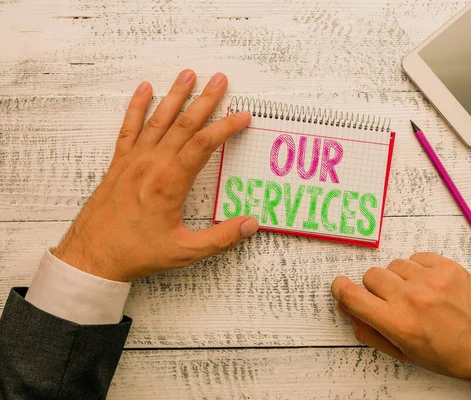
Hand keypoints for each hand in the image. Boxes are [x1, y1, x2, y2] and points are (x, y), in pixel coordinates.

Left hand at [54, 69, 258, 281]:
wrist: (93, 255)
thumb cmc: (137, 253)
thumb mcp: (184, 252)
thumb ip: (220, 238)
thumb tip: (251, 224)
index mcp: (169, 183)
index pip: (203, 145)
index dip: (225, 128)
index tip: (242, 116)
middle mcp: (151, 165)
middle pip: (183, 124)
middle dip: (204, 100)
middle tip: (219, 80)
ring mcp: (133, 161)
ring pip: (158, 120)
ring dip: (174, 96)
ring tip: (188, 74)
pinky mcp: (119, 163)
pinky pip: (128, 128)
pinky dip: (136, 106)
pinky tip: (144, 89)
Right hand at [331, 253, 470, 390]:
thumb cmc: (451, 356)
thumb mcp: (405, 354)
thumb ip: (370, 332)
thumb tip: (347, 309)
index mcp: (398, 324)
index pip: (352, 295)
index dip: (340, 289)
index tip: (341, 287)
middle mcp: (412, 298)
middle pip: (371, 276)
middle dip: (375, 289)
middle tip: (392, 302)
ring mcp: (432, 280)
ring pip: (393, 266)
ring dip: (398, 279)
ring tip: (417, 296)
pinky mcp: (448, 267)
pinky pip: (416, 258)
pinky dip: (418, 270)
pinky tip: (430, 286)